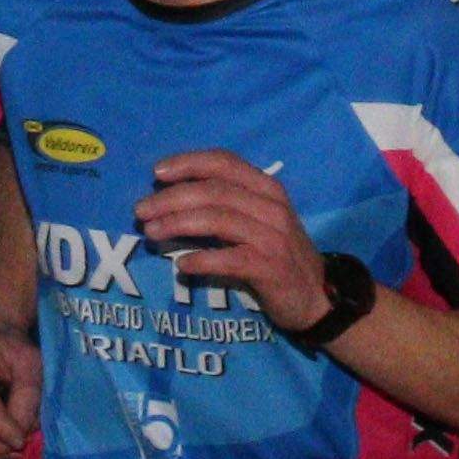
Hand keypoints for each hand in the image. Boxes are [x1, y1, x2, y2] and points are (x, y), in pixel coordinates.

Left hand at [133, 151, 317, 306]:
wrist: (317, 296)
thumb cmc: (278, 252)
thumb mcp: (259, 218)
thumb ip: (225, 204)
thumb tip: (169, 198)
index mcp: (266, 187)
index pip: (224, 163)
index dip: (188, 163)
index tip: (156, 172)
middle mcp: (270, 206)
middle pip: (213, 191)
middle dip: (171, 198)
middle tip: (141, 211)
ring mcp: (272, 237)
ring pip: (217, 220)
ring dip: (178, 224)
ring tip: (152, 234)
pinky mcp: (270, 267)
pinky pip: (229, 259)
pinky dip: (201, 260)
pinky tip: (182, 266)